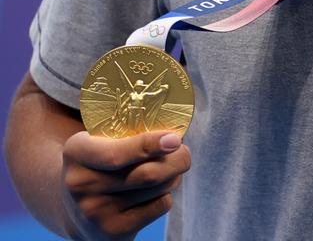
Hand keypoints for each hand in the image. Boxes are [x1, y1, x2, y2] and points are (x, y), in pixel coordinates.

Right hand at [60, 131, 190, 240]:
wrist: (75, 208)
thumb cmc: (102, 163)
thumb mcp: (103, 140)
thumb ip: (132, 133)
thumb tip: (174, 138)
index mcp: (77, 153)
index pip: (117, 155)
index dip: (150, 145)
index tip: (175, 139)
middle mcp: (81, 185)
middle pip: (148, 174)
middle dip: (177, 160)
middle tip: (183, 152)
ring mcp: (95, 212)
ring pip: (159, 188)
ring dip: (173, 176)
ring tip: (165, 170)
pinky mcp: (112, 232)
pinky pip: (160, 205)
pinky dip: (166, 195)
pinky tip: (153, 193)